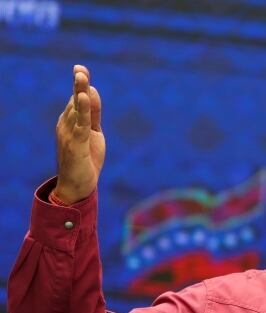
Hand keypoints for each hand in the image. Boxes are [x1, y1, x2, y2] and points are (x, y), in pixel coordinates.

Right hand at [52, 65, 104, 203]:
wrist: (77, 186)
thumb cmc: (85, 159)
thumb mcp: (93, 132)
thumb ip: (94, 114)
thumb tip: (93, 92)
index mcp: (70, 121)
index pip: (77, 99)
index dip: (79, 84)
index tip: (80, 68)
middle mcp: (66, 125)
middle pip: (75, 101)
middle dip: (79, 85)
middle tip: (80, 69)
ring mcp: (69, 134)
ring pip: (76, 110)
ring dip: (79, 93)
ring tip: (81, 76)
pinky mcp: (75, 144)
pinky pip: (80, 124)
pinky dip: (83, 110)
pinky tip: (85, 98)